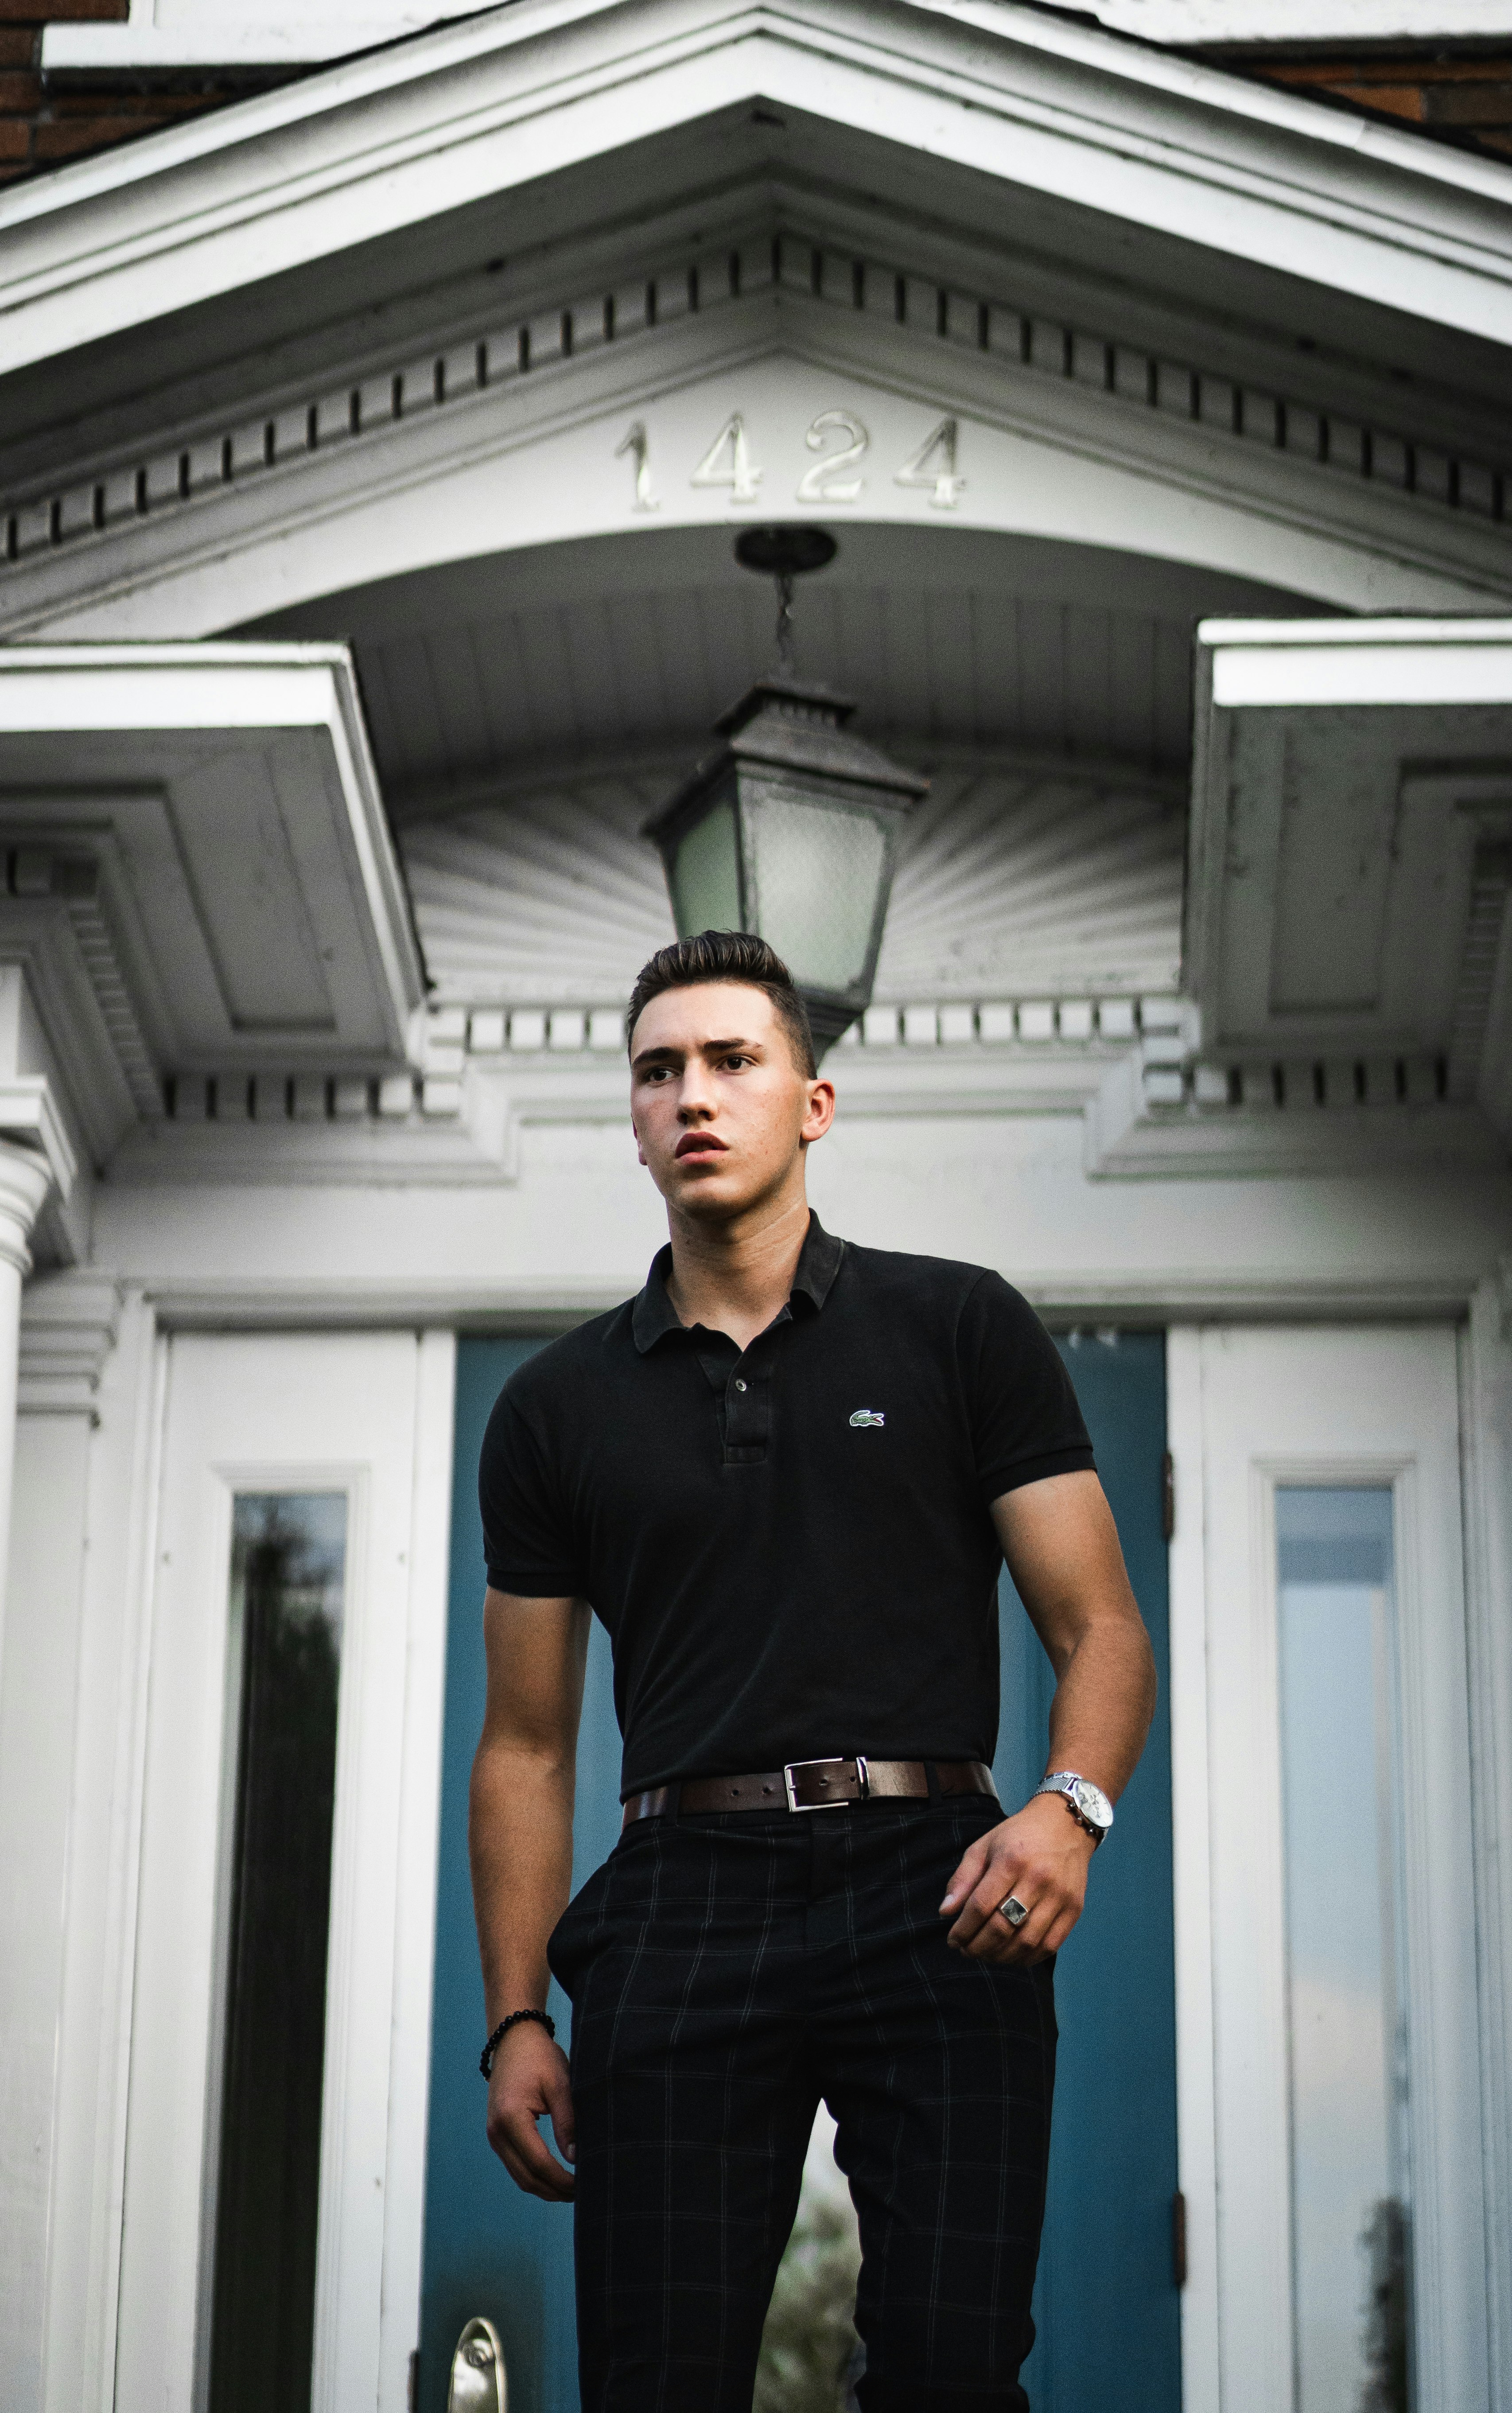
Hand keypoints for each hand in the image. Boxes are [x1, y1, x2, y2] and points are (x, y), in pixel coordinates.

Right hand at [485, 2020, 575, 2198]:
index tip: (583, 2185)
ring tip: (571, 2191)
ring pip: (519, 2176)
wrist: (514, 2038)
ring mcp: (494, 2135)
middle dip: (554, 2191)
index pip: (538, 2163)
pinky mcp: (497, 2134)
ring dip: (544, 2188)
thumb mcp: (560, 2084)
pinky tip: (554, 2177)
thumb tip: (576, 2158)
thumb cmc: (539, 2057)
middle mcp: (497, 2132)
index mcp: (511, 2118)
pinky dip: (534, 2176)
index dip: (561, 2180)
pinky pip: (515, 2165)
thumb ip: (567, 2122)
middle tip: (581, 2195)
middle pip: (526, 2177)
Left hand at [938, 1795, 1095, 1964]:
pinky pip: (1050, 1946)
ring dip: (1001, 1957)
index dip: (963, 1929)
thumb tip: (945, 1912)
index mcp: (1011, 1860)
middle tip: (966, 1951)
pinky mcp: (1074, 1909)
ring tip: (986, 1955)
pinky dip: (1028, 1958)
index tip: (952, 1940)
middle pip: (1002, 1927)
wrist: (1066, 1826)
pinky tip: (1012, 1956)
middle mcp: (1038, 1879)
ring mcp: (1059, 1896)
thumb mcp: (984, 1846)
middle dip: (978, 1946)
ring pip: (1026, 1941)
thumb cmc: (1018, 1836)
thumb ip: (963, 1878)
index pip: (981, 1905)